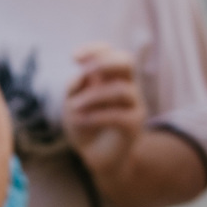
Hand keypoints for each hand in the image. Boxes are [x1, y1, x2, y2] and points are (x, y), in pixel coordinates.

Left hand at [63, 45, 147, 189]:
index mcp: (110, 77)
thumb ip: (75, 88)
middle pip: (127, 61)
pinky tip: (81, 121)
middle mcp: (125, 86)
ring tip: (74, 108)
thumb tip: (84, 75)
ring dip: (93, 96)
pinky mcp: (134, 124)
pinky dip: (97, 116)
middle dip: (105, 62)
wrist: (96, 157)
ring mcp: (133, 104)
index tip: (73, 58)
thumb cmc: (84, 126)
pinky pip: (120, 115)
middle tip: (86, 72)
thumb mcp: (71, 104)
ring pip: (121, 89)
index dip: (94, 49)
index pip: (109, 52)